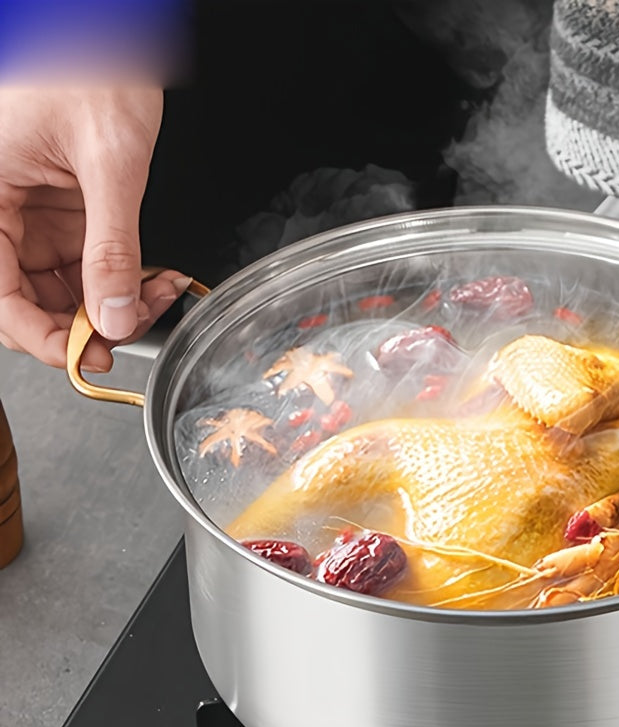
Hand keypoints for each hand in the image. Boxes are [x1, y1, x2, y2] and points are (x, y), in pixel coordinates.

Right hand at [0, 86, 185, 371]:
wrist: (110, 35)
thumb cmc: (90, 67)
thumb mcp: (109, 163)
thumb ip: (113, 246)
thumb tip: (116, 313)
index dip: (42, 337)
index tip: (87, 356)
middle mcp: (3, 211)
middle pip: (29, 300)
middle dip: (85, 326)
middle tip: (132, 334)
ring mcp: (35, 216)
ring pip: (64, 290)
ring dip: (114, 306)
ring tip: (158, 298)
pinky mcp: (67, 214)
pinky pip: (90, 265)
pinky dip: (126, 281)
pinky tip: (157, 280)